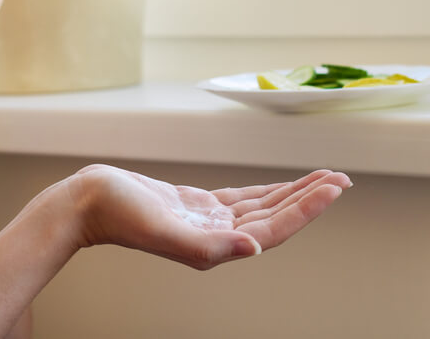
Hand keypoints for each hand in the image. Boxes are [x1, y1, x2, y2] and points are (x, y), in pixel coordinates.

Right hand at [68, 165, 350, 269]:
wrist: (87, 202)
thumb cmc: (118, 215)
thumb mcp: (164, 228)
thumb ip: (208, 246)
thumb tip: (253, 250)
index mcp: (214, 248)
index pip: (273, 229)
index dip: (306, 209)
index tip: (333, 188)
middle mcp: (217, 238)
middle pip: (276, 218)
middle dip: (310, 199)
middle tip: (342, 179)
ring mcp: (208, 222)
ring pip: (263, 207)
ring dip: (294, 193)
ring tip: (324, 179)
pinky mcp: (196, 206)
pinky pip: (242, 199)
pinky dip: (267, 191)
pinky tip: (282, 186)